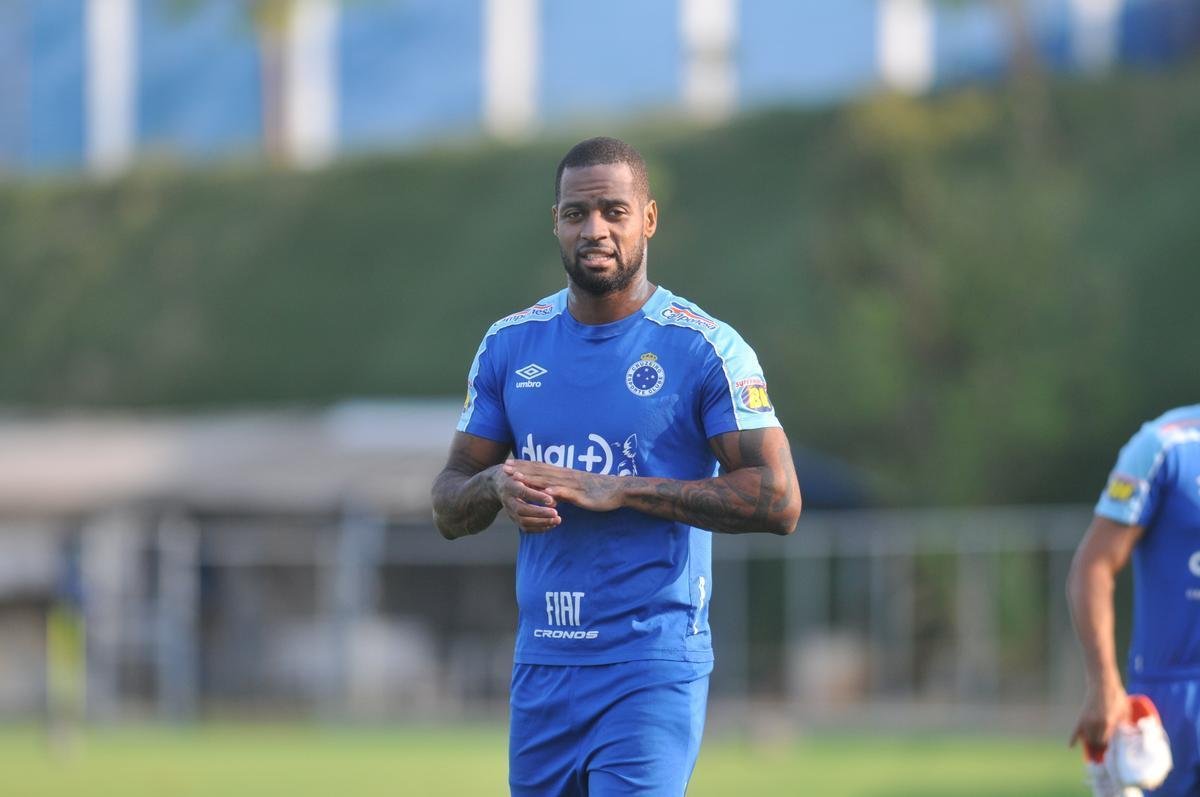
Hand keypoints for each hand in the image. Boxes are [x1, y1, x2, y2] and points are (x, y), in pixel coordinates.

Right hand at [489, 464, 560, 532]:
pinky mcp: (513, 519)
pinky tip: (552, 524)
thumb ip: (538, 485)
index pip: (523, 492)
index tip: (551, 500)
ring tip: (557, 520)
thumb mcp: (525, 475)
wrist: (500, 484)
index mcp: (510, 485)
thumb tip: (554, 499)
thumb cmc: (518, 476)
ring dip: (542, 523)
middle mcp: (508, 500)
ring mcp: (509, 511)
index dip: (537, 497)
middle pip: (522, 509)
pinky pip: (525, 528)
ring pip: (523, 521)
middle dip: (540, 513)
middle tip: (556, 513)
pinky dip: (539, 528)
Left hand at [504, 461, 625, 511]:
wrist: (619, 490)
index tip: (510, 463)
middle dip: (523, 469)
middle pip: (541, 472)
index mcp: (565, 474)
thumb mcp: (577, 487)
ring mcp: (574, 485)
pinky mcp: (582, 495)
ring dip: (533, 479)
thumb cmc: (599, 490)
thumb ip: (562, 487)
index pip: (541, 467)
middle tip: (505, 467)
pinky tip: (544, 493)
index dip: (525, 465)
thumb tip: (549, 490)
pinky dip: (555, 493)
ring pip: (550, 481)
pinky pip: (567, 494)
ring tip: (518, 478)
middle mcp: (567, 476)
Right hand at [1070, 679, 1129, 757]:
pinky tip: (1070, 746)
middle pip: (1097, 742)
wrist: (1103, 683)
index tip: (1113, 751)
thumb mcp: (1126, 711)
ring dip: (1091, 742)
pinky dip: (1073, 738)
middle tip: (1106, 748)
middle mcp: (1096, 723)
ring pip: (1087, 738)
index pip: (1108, 743)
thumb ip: (1125, 725)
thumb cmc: (1117, 696)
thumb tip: (1127, 737)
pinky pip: (1075, 730)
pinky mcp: (1081, 716)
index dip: (1110, 748)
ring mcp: (1087, 720)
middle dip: (1101, 746)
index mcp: (1108, 723)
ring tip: (1096, 743)